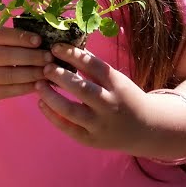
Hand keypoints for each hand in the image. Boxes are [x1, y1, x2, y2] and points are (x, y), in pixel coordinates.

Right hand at [0, 24, 52, 107]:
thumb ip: (11, 38)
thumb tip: (43, 38)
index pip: (3, 35)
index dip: (22, 38)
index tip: (40, 41)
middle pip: (7, 56)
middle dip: (32, 57)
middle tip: (49, 58)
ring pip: (10, 75)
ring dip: (32, 74)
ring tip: (47, 72)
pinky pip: (9, 90)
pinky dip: (26, 88)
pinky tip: (38, 84)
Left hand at [33, 44, 155, 150]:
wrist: (146, 129)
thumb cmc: (125, 98)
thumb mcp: (117, 80)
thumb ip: (94, 68)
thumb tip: (67, 47)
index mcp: (117, 85)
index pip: (93, 66)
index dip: (73, 55)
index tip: (55, 47)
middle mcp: (110, 105)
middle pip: (82, 89)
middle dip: (60, 76)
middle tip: (45, 67)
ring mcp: (100, 124)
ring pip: (71, 110)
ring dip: (51, 96)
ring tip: (38, 84)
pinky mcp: (91, 139)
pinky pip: (68, 128)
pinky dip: (52, 115)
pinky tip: (41, 103)